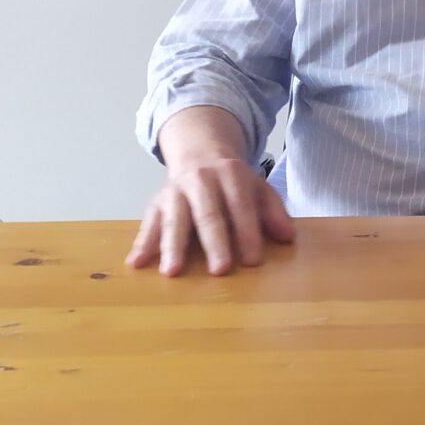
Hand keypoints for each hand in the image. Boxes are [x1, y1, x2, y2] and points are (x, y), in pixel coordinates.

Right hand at [126, 155, 295, 275]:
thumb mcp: (257, 188)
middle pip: (207, 213)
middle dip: (214, 242)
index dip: (247, 232)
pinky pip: (148, 223)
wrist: (198, 153)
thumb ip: (273, 211)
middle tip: (219, 270)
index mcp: (230, 174)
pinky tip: (136, 263)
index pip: (241, 205)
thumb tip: (288, 237)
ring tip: (172, 272)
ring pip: (173, 219)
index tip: (253, 260)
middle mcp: (200, 180)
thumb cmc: (232, 182)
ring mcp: (175, 191)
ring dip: (172, 246)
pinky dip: (141, 243)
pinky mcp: (156, 203)